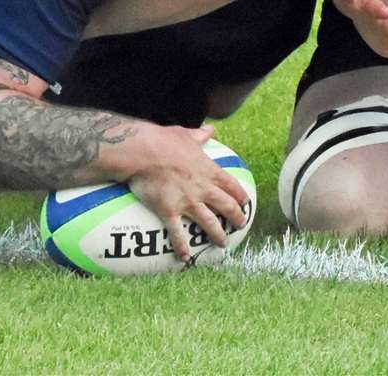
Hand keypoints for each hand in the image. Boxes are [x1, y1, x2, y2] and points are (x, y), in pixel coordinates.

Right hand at [126, 125, 250, 263]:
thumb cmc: (163, 140)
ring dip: (218, 235)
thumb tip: (210, 128)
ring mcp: (187, 201)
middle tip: (242, 225)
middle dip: (237, 217)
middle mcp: (202, 188)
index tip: (245, 202)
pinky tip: (185, 258)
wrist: (142, 151)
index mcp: (208, 170)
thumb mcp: (186, 134)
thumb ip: (200, 135)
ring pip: (209, 223)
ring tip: (223, 244)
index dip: (240, 195)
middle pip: (226, 206)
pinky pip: (178, 233)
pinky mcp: (169, 211)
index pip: (231, 185)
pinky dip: (182, 246)